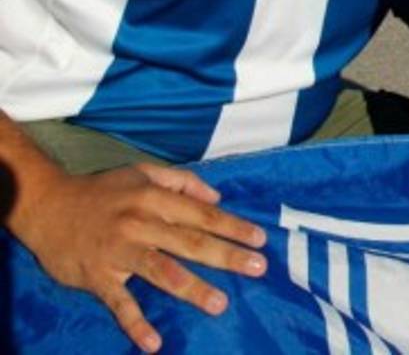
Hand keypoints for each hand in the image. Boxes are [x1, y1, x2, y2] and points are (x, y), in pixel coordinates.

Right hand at [22, 162, 266, 352]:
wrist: (47, 206)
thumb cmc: (102, 191)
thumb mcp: (142, 172)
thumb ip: (182, 182)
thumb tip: (217, 197)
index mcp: (153, 198)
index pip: (201, 215)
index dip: (232, 226)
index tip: (260, 239)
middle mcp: (139, 223)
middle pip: (189, 242)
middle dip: (226, 255)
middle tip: (257, 268)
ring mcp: (118, 251)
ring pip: (161, 271)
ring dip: (192, 287)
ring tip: (220, 303)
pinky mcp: (97, 277)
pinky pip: (119, 303)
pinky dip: (135, 323)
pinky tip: (154, 342)